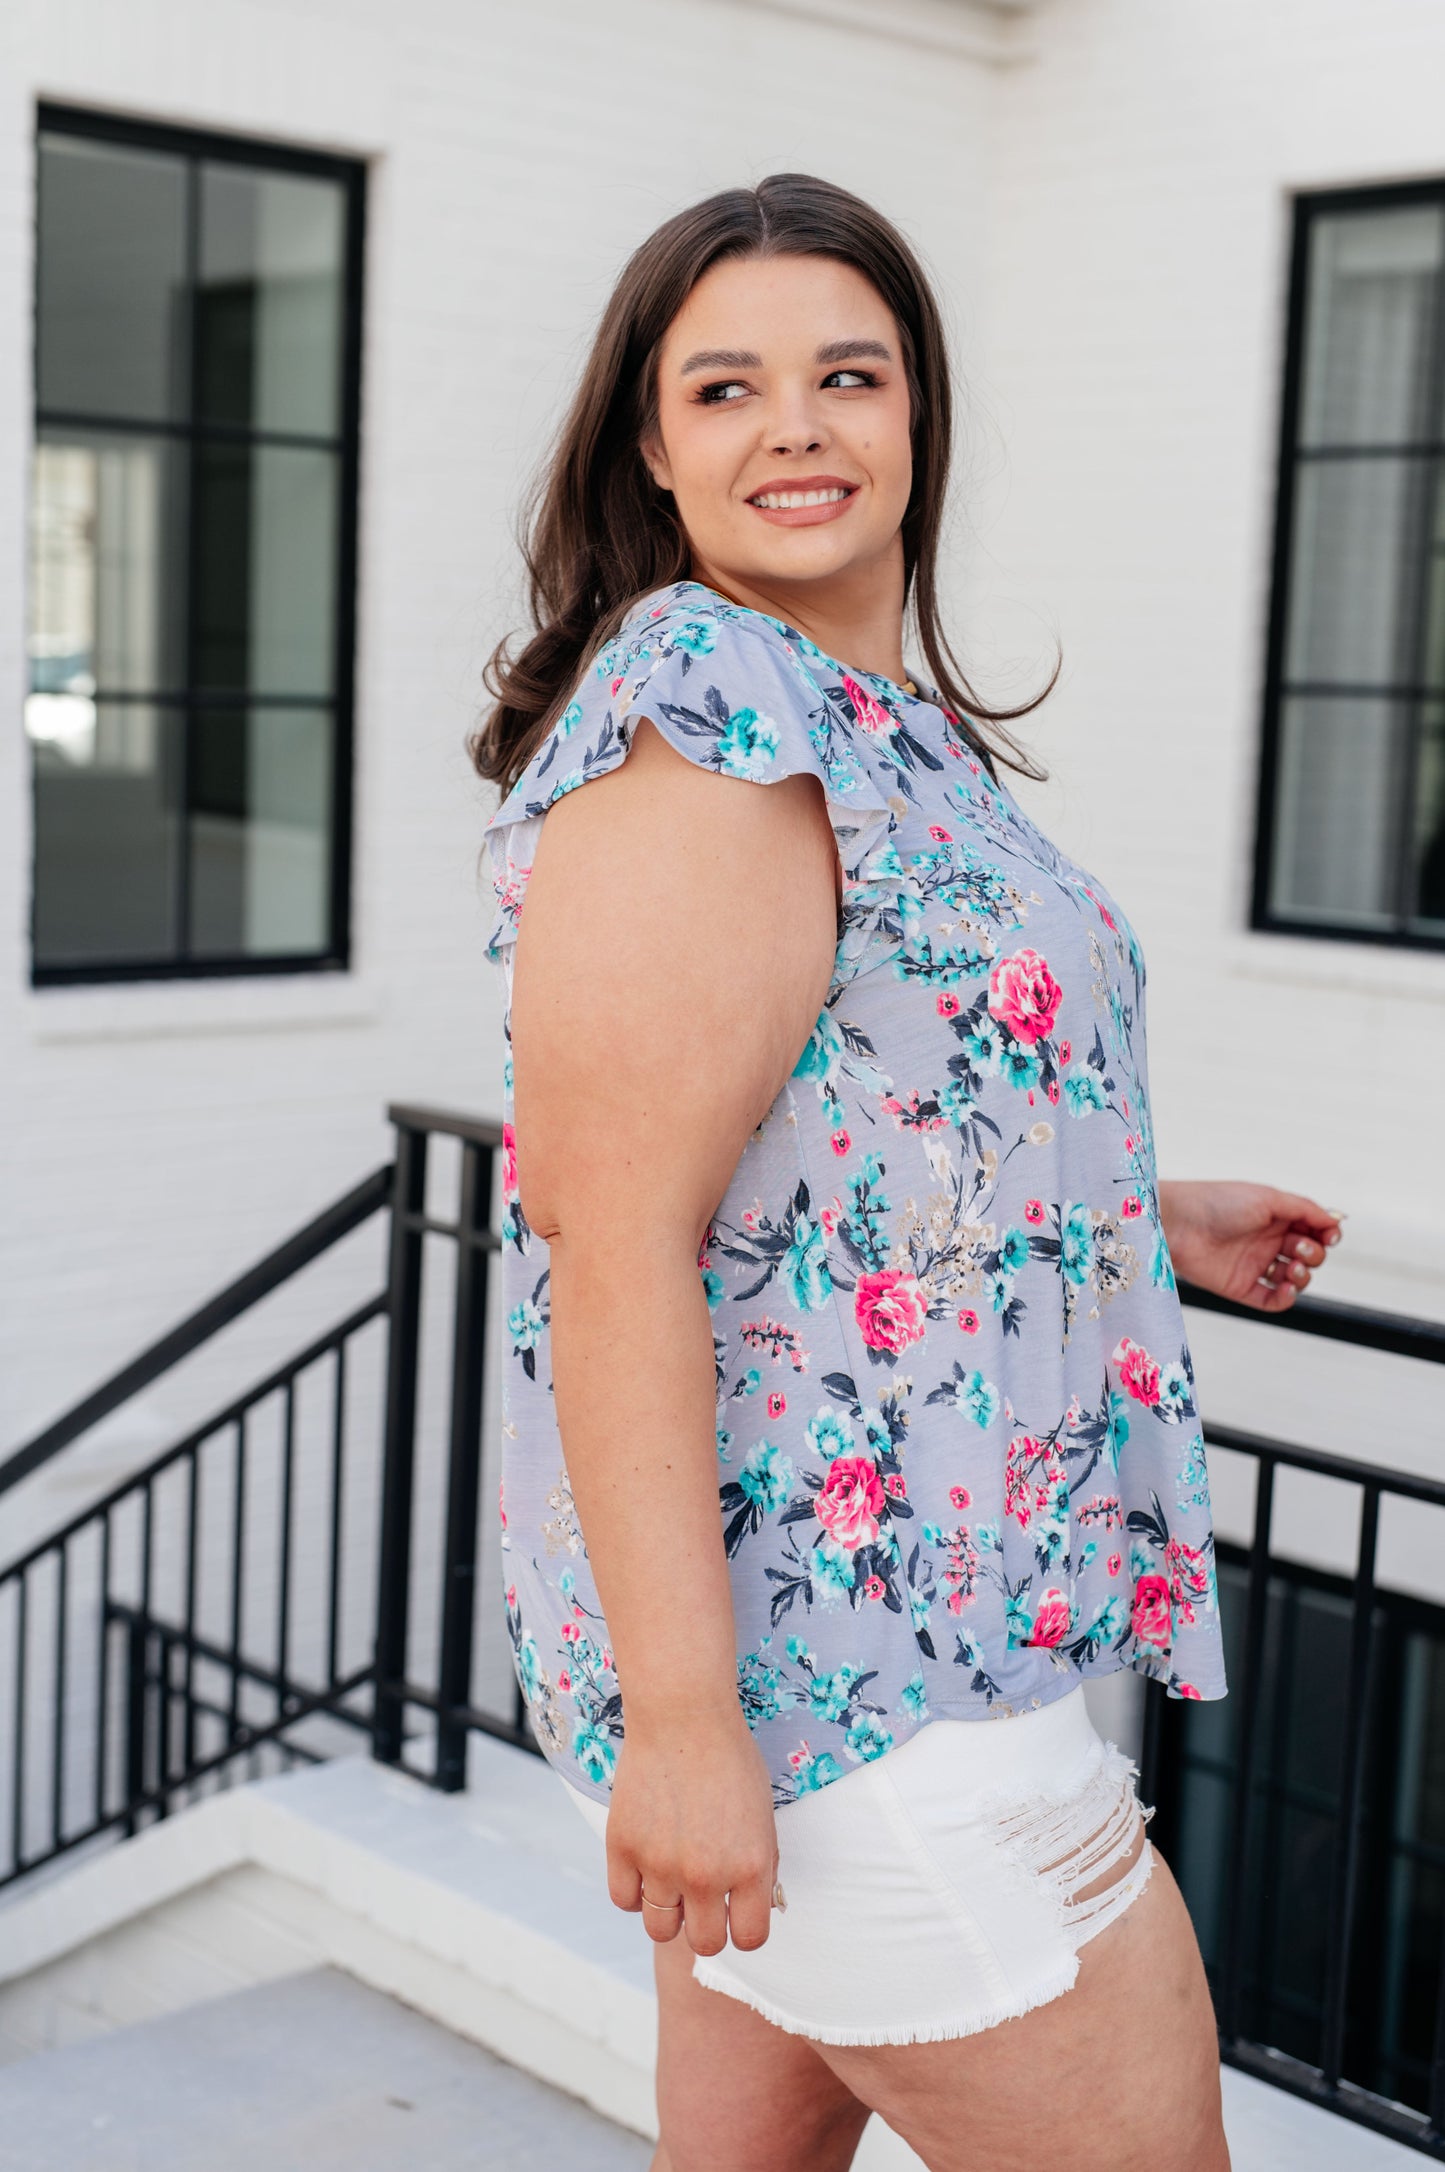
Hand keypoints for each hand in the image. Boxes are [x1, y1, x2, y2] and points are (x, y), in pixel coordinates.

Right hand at [604, 1705, 779, 1956]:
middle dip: (706, 1926)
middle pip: (704, 1943)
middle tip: (702, 1898)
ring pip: (660, 1929)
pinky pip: (624, 1900)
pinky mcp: (622, 1847)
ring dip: (668, 1912)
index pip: (749, 1939)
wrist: (684, 1713)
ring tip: (671, 1880)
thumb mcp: (763, 1816)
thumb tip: (749, 1909)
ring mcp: (661, 1864)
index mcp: (752, 1867)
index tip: (736, 1913)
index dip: (743, 1928)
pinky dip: (634, 1890)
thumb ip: (757, 1868)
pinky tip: (645, 1864)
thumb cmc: (730, 1758)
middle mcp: (707, 1875)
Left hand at [1157, 1179, 1343, 1312]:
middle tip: (1300, 1247)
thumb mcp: (1267, 1198)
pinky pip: (1272, 1301)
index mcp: (1275, 1217)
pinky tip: (1286, 1288)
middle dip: (1315, 1253)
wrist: (1178, 1223)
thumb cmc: (1218, 1203)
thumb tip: (1335, 1220)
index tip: (1330, 1235)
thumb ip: (1304, 1209)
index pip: (1313, 1229)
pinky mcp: (1241, 1287)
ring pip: (1295, 1279)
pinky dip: (1286, 1298)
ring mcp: (1255, 1265)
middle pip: (1309, 1254)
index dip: (1327, 1234)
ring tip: (1294, 1267)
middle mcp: (1267, 1241)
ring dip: (1304, 1276)